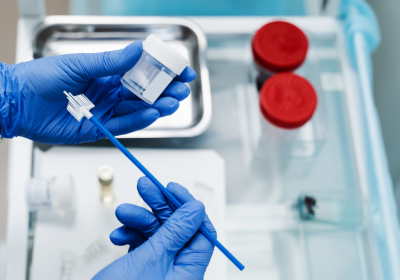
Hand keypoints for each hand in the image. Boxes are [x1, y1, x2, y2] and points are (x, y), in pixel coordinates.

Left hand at [0, 41, 195, 143]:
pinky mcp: (98, 129)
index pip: (141, 72)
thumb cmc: (42, 77)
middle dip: (165, 90)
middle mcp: (109, 93)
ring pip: (137, 109)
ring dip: (157, 106)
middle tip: (181, 89)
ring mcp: (105, 111)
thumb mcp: (79, 64)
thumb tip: (138, 50)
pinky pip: (123, 125)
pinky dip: (139, 120)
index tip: (180, 69)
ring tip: (172, 102)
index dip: (161, 71)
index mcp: (106, 74)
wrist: (18, 101)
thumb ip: (111, 61)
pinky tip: (153, 113)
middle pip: (144, 93)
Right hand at [93, 177, 215, 279]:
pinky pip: (141, 243)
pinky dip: (129, 235)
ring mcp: (158, 268)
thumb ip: (176, 232)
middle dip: (159, 206)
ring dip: (138, 219)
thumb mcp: (154, 258)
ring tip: (123, 213)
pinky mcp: (142, 267)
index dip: (189, 208)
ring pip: (155, 232)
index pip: (201, 231)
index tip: (173, 189)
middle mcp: (177, 269)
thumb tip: (196, 209)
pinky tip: (118, 236)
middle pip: (176, 227)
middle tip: (145, 186)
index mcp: (190, 271)